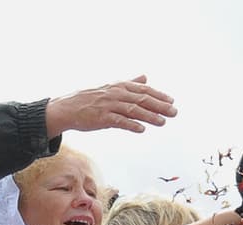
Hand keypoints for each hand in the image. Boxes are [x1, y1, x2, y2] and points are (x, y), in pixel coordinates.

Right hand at [46, 75, 176, 134]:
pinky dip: (131, 124)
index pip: (144, 90)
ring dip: (149, 116)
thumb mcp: (112, 87)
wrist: (68, 107)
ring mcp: (109, 106)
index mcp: (120, 86)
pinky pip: (119, 121)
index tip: (172, 101)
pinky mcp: (102, 118)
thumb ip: (130, 83)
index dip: (159, 95)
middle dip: (159, 106)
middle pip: (142, 99)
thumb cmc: (92, 99)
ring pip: (133, 110)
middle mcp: (116, 94)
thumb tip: (146, 77)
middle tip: (174, 112)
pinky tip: (141, 129)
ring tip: (162, 122)